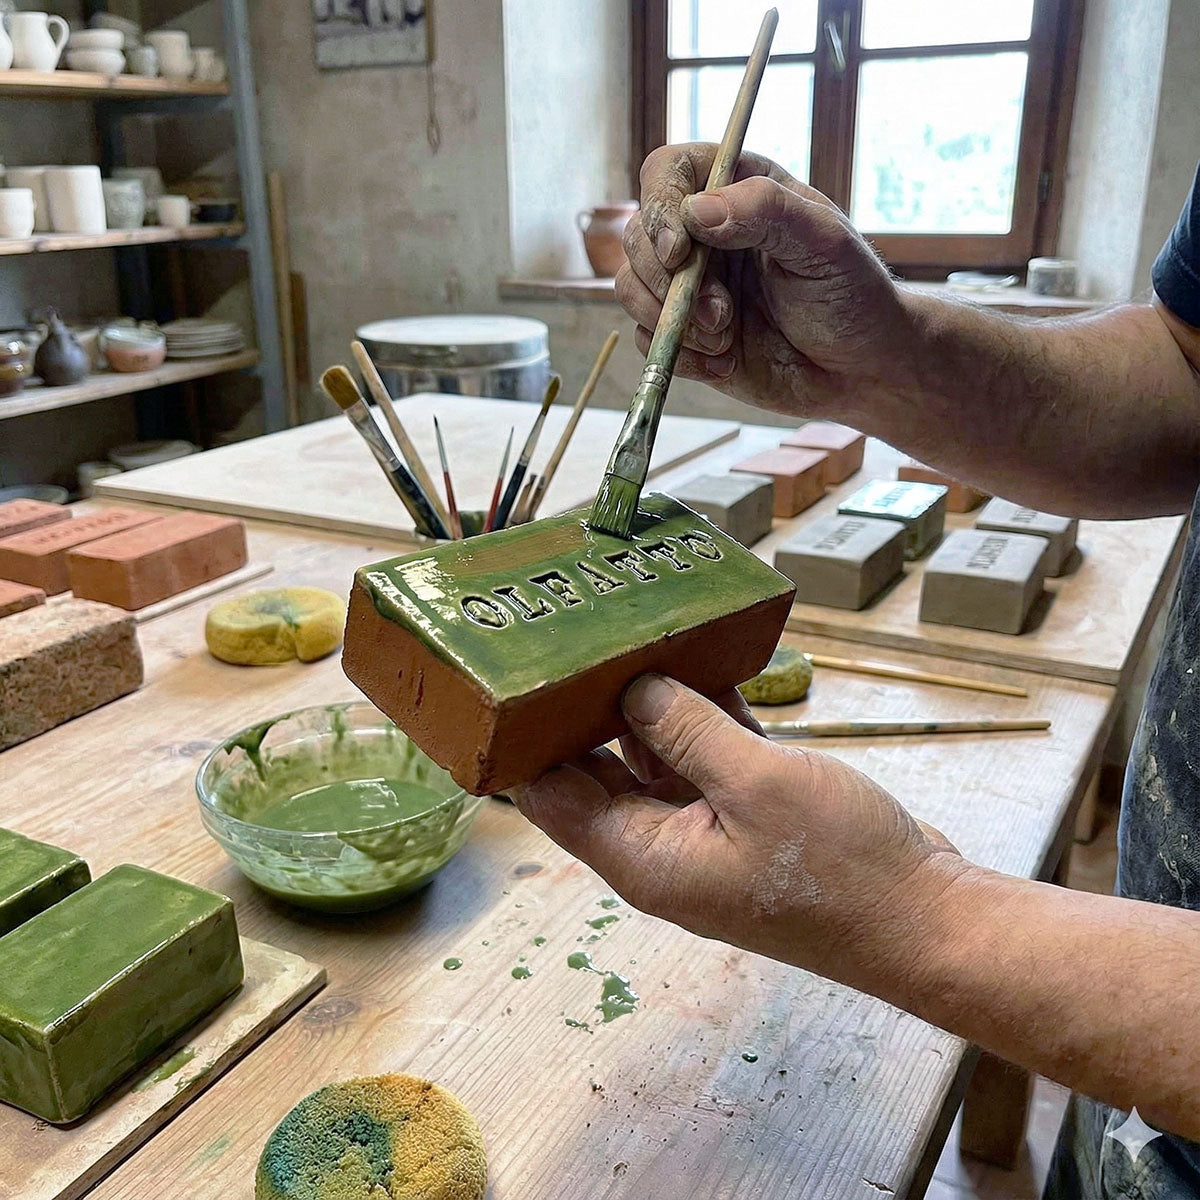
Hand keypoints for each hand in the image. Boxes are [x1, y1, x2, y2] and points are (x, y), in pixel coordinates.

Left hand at [512, 675, 963, 989]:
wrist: (925, 921)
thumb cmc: (841, 869)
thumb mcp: (756, 785)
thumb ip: (687, 732)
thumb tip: (633, 689)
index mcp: (642, 855)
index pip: (552, 795)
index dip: (525, 742)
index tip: (512, 679)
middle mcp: (662, 847)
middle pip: (597, 770)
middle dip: (583, 710)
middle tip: (572, 638)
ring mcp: (706, 832)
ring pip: (656, 757)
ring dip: (650, 705)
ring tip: (634, 634)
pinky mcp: (749, 817)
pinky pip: (708, 758)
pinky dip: (705, 717)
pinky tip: (704, 662)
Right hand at [617, 143, 917, 420]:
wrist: (858, 368)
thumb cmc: (851, 294)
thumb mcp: (823, 242)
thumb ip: (765, 211)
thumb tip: (697, 211)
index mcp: (735, 189)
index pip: (667, 173)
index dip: (660, 208)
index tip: (679, 252)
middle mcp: (703, 234)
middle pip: (638, 236)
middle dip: (669, 283)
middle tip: (722, 316)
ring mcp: (688, 286)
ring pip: (632, 289)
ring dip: (672, 322)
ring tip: (725, 339)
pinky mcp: (683, 335)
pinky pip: (646, 340)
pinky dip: (679, 356)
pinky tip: (724, 363)